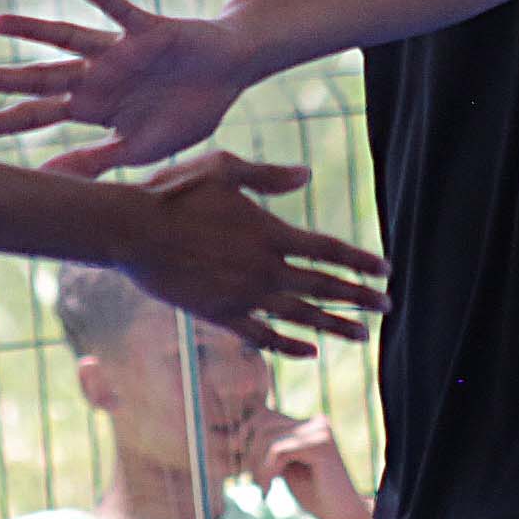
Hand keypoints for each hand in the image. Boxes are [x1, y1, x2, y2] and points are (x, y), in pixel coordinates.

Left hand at [0, 0, 255, 176]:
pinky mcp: (148, 30)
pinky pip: (121, 11)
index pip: (35, 116)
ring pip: (68, 39)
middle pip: (38, 78)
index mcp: (92, 108)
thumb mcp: (141, 149)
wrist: (229, 72)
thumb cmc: (185, 110)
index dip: (0, 124)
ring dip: (33, 31)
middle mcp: (96, 76)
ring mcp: (118, 51)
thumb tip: (48, 180)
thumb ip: (97, 162)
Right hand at [114, 151, 384, 357]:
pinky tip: (309, 351)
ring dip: (336, 327)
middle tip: (389, 306)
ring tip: (363, 336)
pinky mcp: (219, 314)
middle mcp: (263, 267)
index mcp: (269, 231)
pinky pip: (263, 335)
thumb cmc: (173, 191)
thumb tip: (307, 175)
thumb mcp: (223, 167)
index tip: (386, 269)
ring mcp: (242, 295)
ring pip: (301, 316)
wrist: (130, 230)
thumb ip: (268, 176)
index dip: (360, 260)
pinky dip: (289, 345)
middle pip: (324, 287)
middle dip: (360, 298)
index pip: (328, 249)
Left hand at [243, 411, 372, 518]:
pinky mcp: (320, 445)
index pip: (263, 416)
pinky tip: (269, 490)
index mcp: (307, 424)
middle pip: (262, 423)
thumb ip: (269, 448)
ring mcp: (319, 431)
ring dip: (257, 466)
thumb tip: (238, 435)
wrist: (342, 515)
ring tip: (263, 488)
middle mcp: (315, 422)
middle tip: (253, 482)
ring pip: (267, 437)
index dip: (246, 438)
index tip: (244, 467)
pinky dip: (267, 471)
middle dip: (249, 453)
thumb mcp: (284, 466)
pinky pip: (278, 450)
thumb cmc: (314, 494)